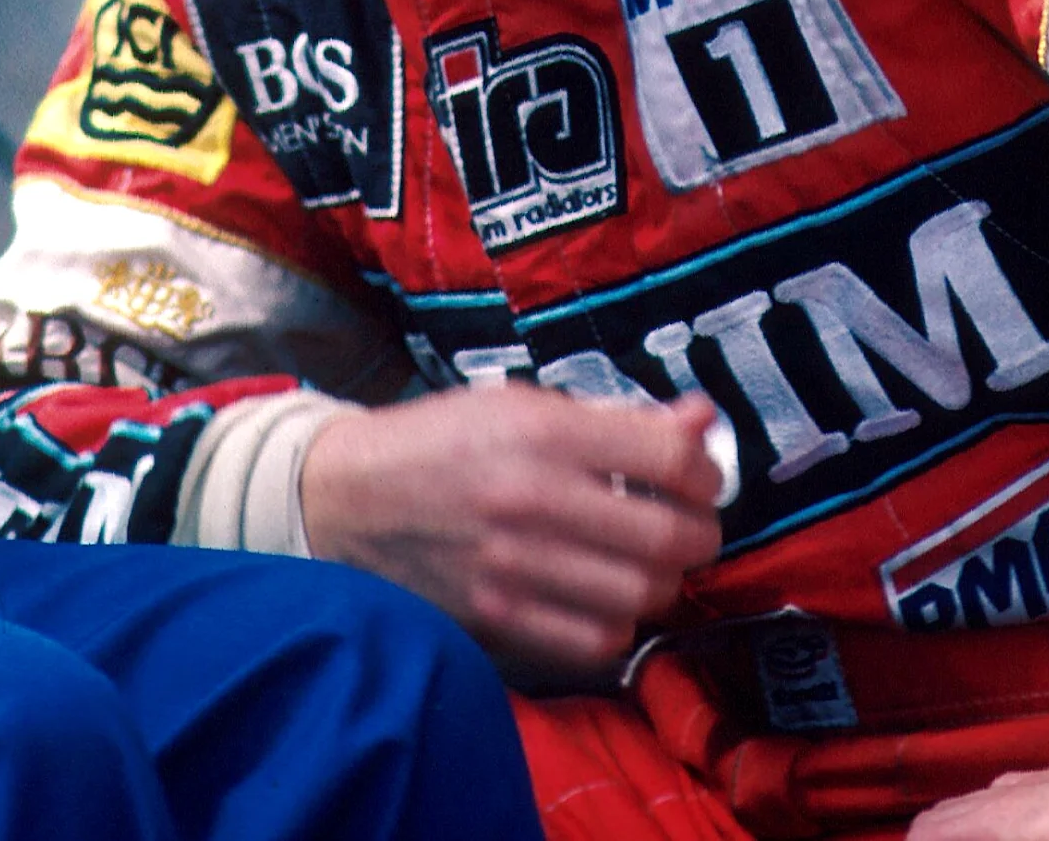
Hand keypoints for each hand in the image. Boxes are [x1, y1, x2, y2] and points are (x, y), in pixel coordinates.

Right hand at [298, 383, 723, 685]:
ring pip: (645, 595)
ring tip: (642, 560)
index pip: (671, 458)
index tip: (694, 474)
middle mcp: (532, 498)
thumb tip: (704, 420)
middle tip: (681, 522)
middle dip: (697, 531)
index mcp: (542, 432)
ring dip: (661, 580)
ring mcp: (514, 565)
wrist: (344, 495)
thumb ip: (616, 418)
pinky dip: (617, 624)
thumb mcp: (521, 406)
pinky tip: (601, 597)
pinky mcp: (497, 616)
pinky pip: (598, 641)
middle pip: (673, 537)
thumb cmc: (438, 441)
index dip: (704, 469)